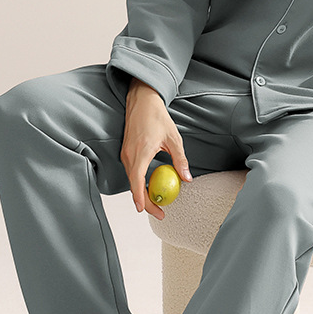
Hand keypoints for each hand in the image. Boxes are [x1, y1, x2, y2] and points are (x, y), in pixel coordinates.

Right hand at [120, 79, 192, 219]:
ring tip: (157, 200)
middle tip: (160, 212)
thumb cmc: (157, 117)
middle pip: (134, 186)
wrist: (142, 101)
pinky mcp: (125, 151)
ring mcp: (125, 153)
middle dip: (145, 202)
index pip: (137, 182)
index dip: (142, 199)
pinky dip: (139, 181)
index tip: (150, 211)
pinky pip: (131, 171)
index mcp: (141, 152)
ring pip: (132, 179)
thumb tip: (187, 178)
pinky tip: (151, 184)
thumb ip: (179, 159)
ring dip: (142, 192)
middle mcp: (129, 155)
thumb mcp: (173, 138)